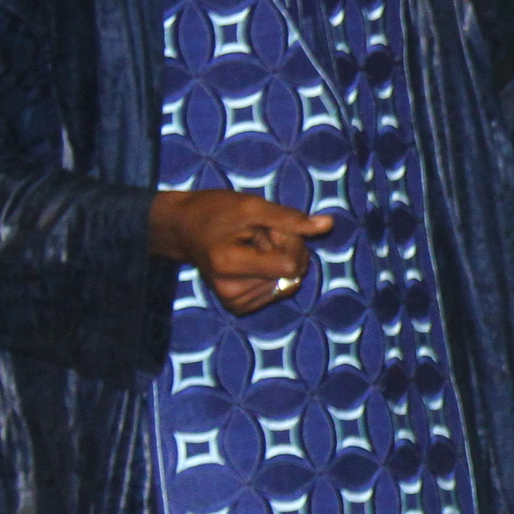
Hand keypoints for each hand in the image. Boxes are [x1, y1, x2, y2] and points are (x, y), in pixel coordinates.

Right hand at [149, 188, 332, 315]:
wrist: (184, 228)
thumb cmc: (216, 212)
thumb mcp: (253, 206)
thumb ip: (291, 219)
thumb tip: (329, 225)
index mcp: (229, 265)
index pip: (290, 265)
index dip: (291, 243)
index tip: (271, 228)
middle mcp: (231, 291)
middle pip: (292, 274)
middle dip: (287, 249)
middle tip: (259, 235)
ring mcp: (235, 302)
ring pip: (289, 283)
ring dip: (281, 260)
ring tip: (253, 246)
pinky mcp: (240, 306)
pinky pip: (280, 290)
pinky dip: (274, 273)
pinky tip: (254, 259)